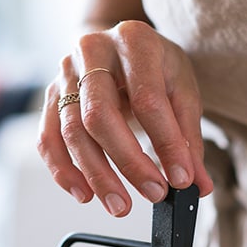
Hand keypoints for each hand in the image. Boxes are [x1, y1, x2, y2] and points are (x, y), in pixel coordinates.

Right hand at [36, 20, 212, 216]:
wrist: (119, 46)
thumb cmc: (154, 67)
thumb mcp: (181, 89)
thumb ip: (188, 137)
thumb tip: (197, 184)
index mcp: (133, 41)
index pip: (148, 99)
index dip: (166, 143)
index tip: (180, 179)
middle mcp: (92, 51)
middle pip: (99, 115)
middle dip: (127, 162)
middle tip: (153, 193)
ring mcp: (65, 74)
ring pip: (71, 132)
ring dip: (96, 175)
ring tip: (120, 205)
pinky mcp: (50, 97)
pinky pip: (48, 139)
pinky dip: (64, 172)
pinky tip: (85, 194)